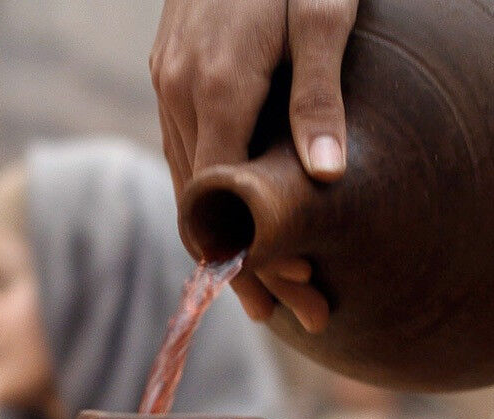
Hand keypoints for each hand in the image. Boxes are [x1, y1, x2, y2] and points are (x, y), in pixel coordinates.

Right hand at [151, 0, 354, 331]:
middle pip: (201, 208)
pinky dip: (210, 198)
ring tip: (271, 285)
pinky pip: (183, 151)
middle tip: (295, 312)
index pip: (224, 205)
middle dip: (246, 266)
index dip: (256, 260)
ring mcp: (167, 80)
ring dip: (226, 239)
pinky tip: (240, 219)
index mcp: (215, 86)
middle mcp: (179, 92)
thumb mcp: (324, 9)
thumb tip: (326, 174)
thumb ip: (320, 92)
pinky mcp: (170, 70)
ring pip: (186, 184)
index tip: (297, 299)